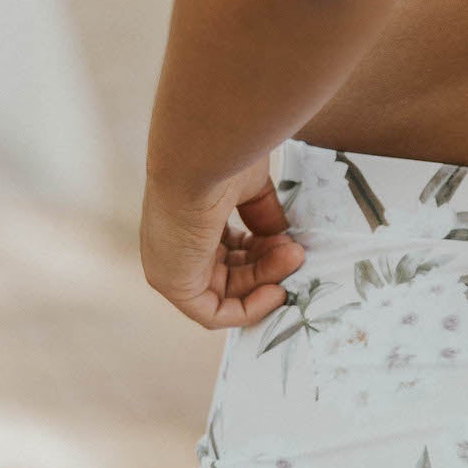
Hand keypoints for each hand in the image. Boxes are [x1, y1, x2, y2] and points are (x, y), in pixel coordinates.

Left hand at [140, 158, 305, 328]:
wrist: (200, 154)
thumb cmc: (219, 159)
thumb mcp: (248, 188)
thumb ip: (262, 215)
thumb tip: (281, 237)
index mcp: (188, 218)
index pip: (226, 247)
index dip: (260, 249)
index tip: (287, 240)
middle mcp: (176, 244)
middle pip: (230, 270)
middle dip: (269, 264)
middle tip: (296, 251)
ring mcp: (171, 265)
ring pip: (227, 291)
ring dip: (267, 280)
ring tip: (294, 257)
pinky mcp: (173, 284)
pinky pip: (214, 313)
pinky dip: (249, 309)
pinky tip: (275, 290)